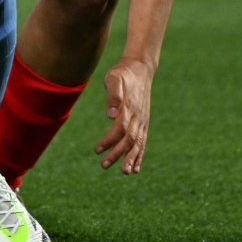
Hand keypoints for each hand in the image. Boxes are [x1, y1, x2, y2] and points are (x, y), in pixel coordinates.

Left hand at [95, 57, 154, 173]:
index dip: (109, 141)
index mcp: (130, 107)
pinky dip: (139, 155)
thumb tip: (111, 115)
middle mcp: (138, 117)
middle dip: (118, 154)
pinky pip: (143, 141)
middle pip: (129, 140)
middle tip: (104, 165)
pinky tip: (135, 167)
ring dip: (131, 159)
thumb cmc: (123, 73)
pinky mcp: (144, 122)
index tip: (97, 149)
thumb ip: (113, 95)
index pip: (120, 129)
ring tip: (124, 172)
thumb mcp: (114, 78)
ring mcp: (143, 120)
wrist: (140, 68)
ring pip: (138, 144)